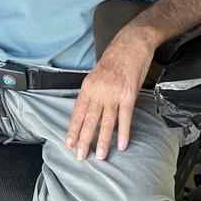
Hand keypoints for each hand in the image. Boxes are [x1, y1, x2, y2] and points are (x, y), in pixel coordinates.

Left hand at [65, 28, 154, 160]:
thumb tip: (87, 110)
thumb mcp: (96, 75)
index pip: (77, 112)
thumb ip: (92, 93)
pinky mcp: (129, 95)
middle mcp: (98, 92)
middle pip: (89, 120)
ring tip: (100, 156)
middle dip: (84, 140)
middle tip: (80, 156)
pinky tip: (122, 145)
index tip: (68, 143)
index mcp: (88, 87)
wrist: (131, 44)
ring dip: (103, 141)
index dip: (73, 129)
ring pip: (106, 122)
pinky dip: (124, 132)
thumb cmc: (114, 59)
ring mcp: (114, 94)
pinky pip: (125, 118)